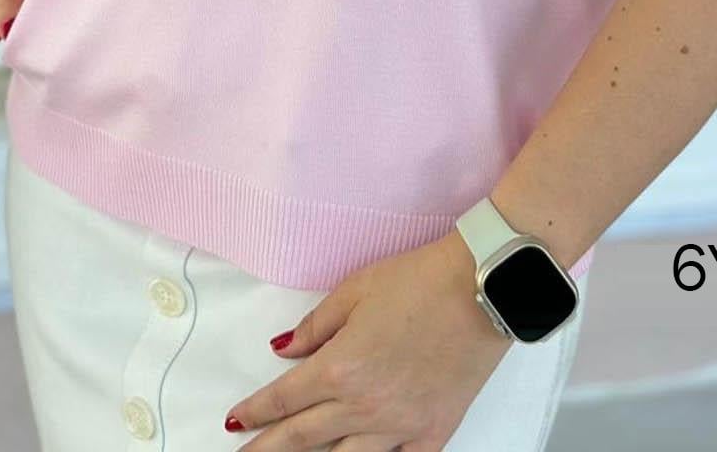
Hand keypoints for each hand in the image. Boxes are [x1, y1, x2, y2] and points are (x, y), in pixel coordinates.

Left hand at [223, 230, 511, 448]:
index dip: (254, 413)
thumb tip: (284, 349)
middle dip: (268, 450)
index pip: (283, 401)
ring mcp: (400, 426)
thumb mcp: (356, 289)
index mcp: (339, 369)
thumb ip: (316, 326)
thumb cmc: (419, 281)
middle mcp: (363, 407)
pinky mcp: (433, 433)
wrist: (481, 289)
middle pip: (303, 440)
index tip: (235, 421)